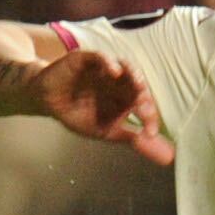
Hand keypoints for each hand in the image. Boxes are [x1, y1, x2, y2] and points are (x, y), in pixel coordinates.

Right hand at [32, 40, 170, 164]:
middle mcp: (120, 82)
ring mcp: (105, 69)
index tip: (151, 132)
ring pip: (126, 67)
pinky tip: (114, 73)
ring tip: (139, 87)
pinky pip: (100, 57)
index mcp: (126, 97)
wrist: (47, 101)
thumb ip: (134, 140)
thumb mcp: (106, 131)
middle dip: (144, 98)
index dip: (150, 117)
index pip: (145, 104)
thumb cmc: (77, 113)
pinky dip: (109, 62)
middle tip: (145, 111)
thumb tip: (168, 158)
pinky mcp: (87, 59)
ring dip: (134, 76)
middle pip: (138, 85)